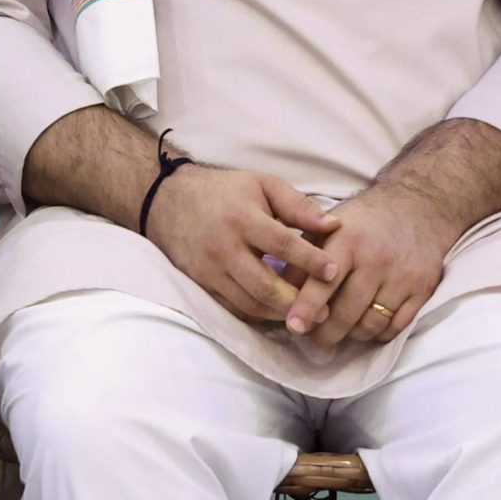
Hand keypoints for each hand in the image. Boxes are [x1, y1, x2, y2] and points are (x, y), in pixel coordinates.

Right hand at [143, 164, 341, 323]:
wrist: (165, 199)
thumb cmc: (222, 191)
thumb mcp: (261, 185)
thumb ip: (298, 205)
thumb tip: (334, 226)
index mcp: (242, 219)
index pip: (282, 245)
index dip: (311, 261)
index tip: (334, 271)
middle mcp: (223, 248)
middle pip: (265, 286)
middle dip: (298, 302)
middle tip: (326, 311)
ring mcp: (209, 269)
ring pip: (250, 304)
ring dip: (281, 313)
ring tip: (305, 315)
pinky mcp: (199, 283)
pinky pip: (233, 308)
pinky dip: (258, 314)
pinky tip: (276, 311)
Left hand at [283, 184, 456, 346]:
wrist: (415, 208)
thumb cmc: (361, 221)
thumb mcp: (327, 228)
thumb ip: (303, 255)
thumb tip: (280, 287)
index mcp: (347, 241)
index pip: (324, 281)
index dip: (307, 307)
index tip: (294, 327)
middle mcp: (376, 261)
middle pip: (347, 311)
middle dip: (326, 332)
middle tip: (313, 338)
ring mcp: (402, 278)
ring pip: (372, 324)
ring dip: (351, 335)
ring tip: (338, 333)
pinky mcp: (423, 290)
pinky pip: (397, 327)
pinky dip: (378, 334)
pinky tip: (365, 329)